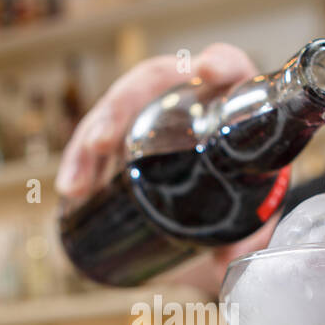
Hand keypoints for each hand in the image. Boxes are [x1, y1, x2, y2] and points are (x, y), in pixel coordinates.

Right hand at [56, 44, 271, 296]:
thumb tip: (227, 261)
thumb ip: (251, 236)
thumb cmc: (243, 194)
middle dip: (118, 110)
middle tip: (102, 145)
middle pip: (149, 84)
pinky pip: (96, 138)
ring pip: (113, 111)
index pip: (227, 68)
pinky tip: (71, 189)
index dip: (220, 63)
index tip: (207, 71)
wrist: (225, 209)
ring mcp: (150, 113)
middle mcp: (185, 96)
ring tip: (75, 185)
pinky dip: (79, 162)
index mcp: (227, 102)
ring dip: (87, 142)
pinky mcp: (124, 135)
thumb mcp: (253, 213)